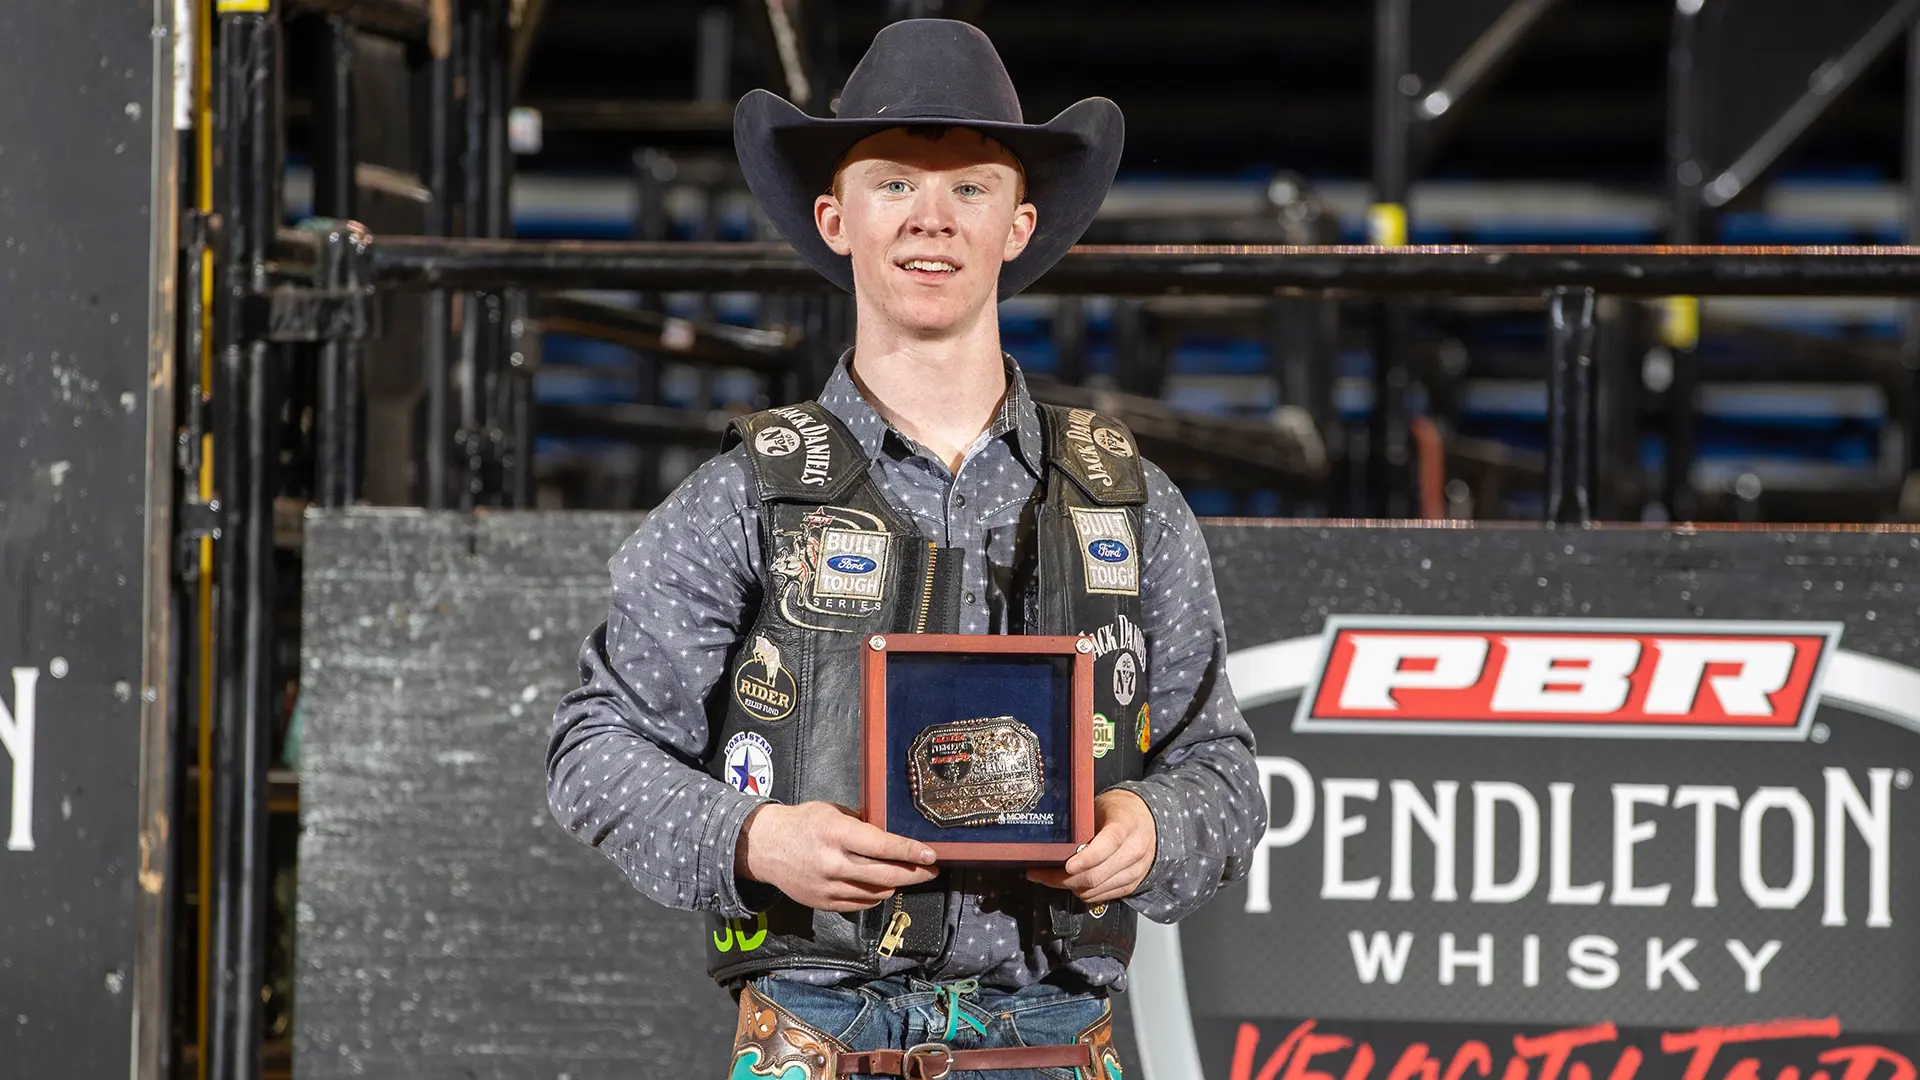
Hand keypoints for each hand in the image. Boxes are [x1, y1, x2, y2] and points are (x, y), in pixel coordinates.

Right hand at [736, 801, 938, 911]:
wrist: (765, 848)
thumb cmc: (802, 823)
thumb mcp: (832, 811)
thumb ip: (862, 824)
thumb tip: (892, 834)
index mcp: (837, 834)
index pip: (882, 846)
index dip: (910, 852)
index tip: (931, 855)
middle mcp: (834, 863)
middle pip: (886, 875)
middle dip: (915, 874)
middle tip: (931, 870)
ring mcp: (829, 887)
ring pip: (878, 892)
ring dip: (897, 884)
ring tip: (907, 875)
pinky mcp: (825, 904)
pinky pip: (862, 903)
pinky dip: (877, 895)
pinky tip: (882, 885)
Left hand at [1025, 789, 1156, 903]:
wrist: (1148, 820)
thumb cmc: (1122, 811)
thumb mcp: (1100, 806)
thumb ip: (1083, 825)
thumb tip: (1055, 842)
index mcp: (1126, 826)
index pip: (1108, 846)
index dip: (1085, 859)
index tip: (1066, 865)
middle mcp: (1133, 851)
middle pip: (1096, 875)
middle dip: (1063, 879)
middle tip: (1041, 874)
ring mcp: (1133, 871)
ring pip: (1095, 890)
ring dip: (1070, 887)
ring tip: (1050, 878)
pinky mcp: (1131, 884)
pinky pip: (1101, 896)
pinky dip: (1083, 892)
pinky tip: (1071, 883)